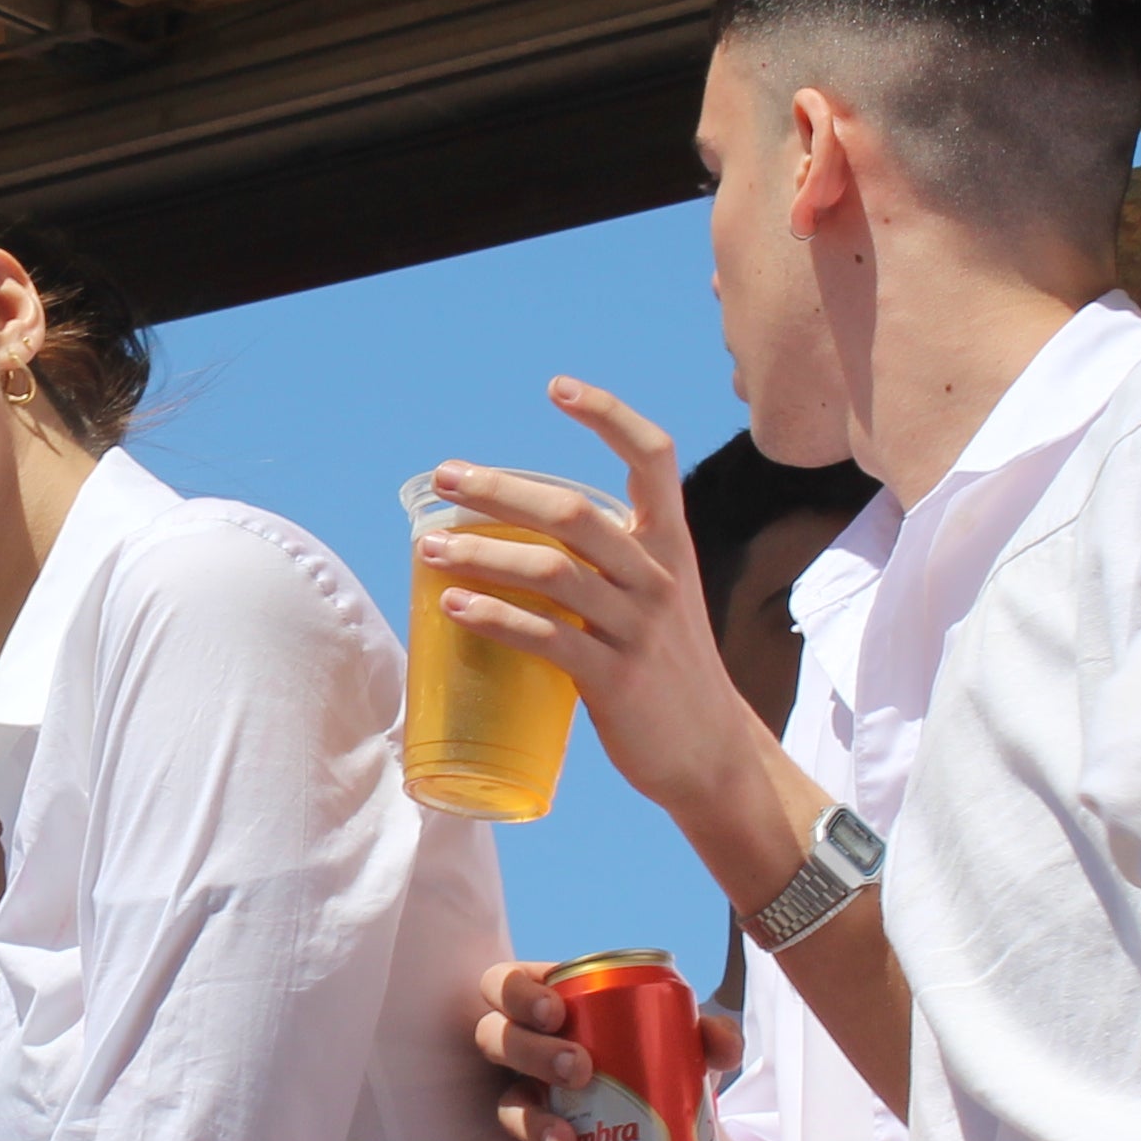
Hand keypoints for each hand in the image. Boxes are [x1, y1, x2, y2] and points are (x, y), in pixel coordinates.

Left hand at [421, 387, 809, 888]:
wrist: (712, 752)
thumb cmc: (666, 670)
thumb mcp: (654, 600)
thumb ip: (604, 564)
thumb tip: (514, 540)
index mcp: (669, 545)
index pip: (652, 457)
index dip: (608, 414)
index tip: (557, 387)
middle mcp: (656, 577)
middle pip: (572, 512)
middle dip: (500, 489)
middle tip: (444, 478)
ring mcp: (637, 628)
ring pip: (551, 571)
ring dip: (481, 553)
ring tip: (427, 547)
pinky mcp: (614, 680)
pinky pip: (545, 638)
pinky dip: (493, 616)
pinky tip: (451, 604)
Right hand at [475, 960, 741, 1140]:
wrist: (677, 1134)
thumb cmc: (664, 1062)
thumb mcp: (685, 1042)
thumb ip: (711, 1034)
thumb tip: (722, 1044)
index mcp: (549, 1005)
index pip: (507, 984)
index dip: (516, 993)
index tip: (556, 1012)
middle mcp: (526, 1049)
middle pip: (496, 1039)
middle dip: (531, 1052)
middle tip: (580, 1068)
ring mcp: (527, 1099)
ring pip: (506, 1103)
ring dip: (531, 1119)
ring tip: (567, 1139)